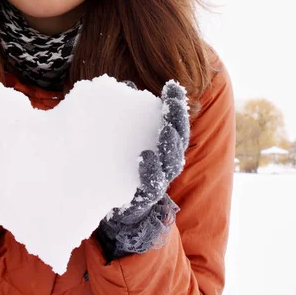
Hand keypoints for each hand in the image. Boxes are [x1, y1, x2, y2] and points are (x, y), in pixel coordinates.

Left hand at [98, 80, 188, 257]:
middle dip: (178, 119)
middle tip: (172, 102)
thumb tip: (125, 85)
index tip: (173, 86)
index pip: (175, 122)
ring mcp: (158, 180)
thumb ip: (127, 112)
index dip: (177, 105)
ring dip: (170, 143)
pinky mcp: (145, 197)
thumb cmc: (122, 166)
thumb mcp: (125, 137)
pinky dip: (150, 170)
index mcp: (163, 146)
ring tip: (165, 128)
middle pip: (179, 139)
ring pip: (172, 162)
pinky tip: (145, 156)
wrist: (117, 209)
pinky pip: (152, 185)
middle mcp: (166, 162)